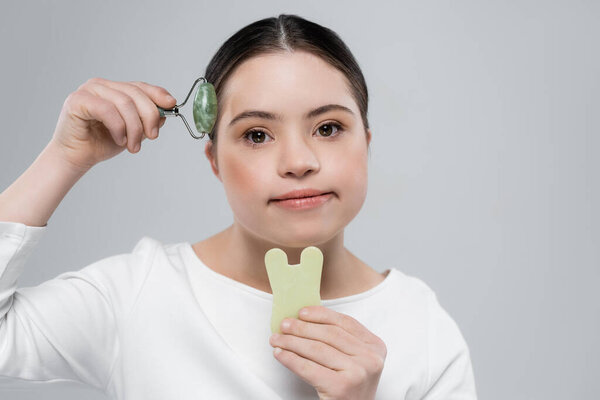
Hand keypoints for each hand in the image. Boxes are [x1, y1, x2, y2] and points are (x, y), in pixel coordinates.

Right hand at [50, 77, 176, 171]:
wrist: (76, 158)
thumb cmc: (101, 143)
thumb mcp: (132, 132)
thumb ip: (146, 121)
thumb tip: (165, 114)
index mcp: (114, 90)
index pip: (140, 87)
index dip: (158, 94)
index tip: (171, 104)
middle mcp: (101, 85)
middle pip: (135, 94)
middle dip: (149, 116)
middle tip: (153, 136)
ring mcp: (88, 90)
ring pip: (124, 103)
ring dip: (134, 128)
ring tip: (133, 146)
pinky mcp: (78, 100)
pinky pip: (107, 110)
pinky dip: (118, 127)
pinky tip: (119, 140)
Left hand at [269, 306, 386, 399]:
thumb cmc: (350, 387)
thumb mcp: (355, 359)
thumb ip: (340, 340)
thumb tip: (304, 320)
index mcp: (376, 346)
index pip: (345, 322)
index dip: (321, 314)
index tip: (302, 312)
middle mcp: (371, 358)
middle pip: (329, 334)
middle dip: (302, 327)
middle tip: (284, 325)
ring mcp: (358, 372)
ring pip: (317, 349)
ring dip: (292, 342)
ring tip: (277, 339)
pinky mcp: (342, 387)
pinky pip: (309, 368)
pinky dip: (290, 359)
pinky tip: (280, 354)